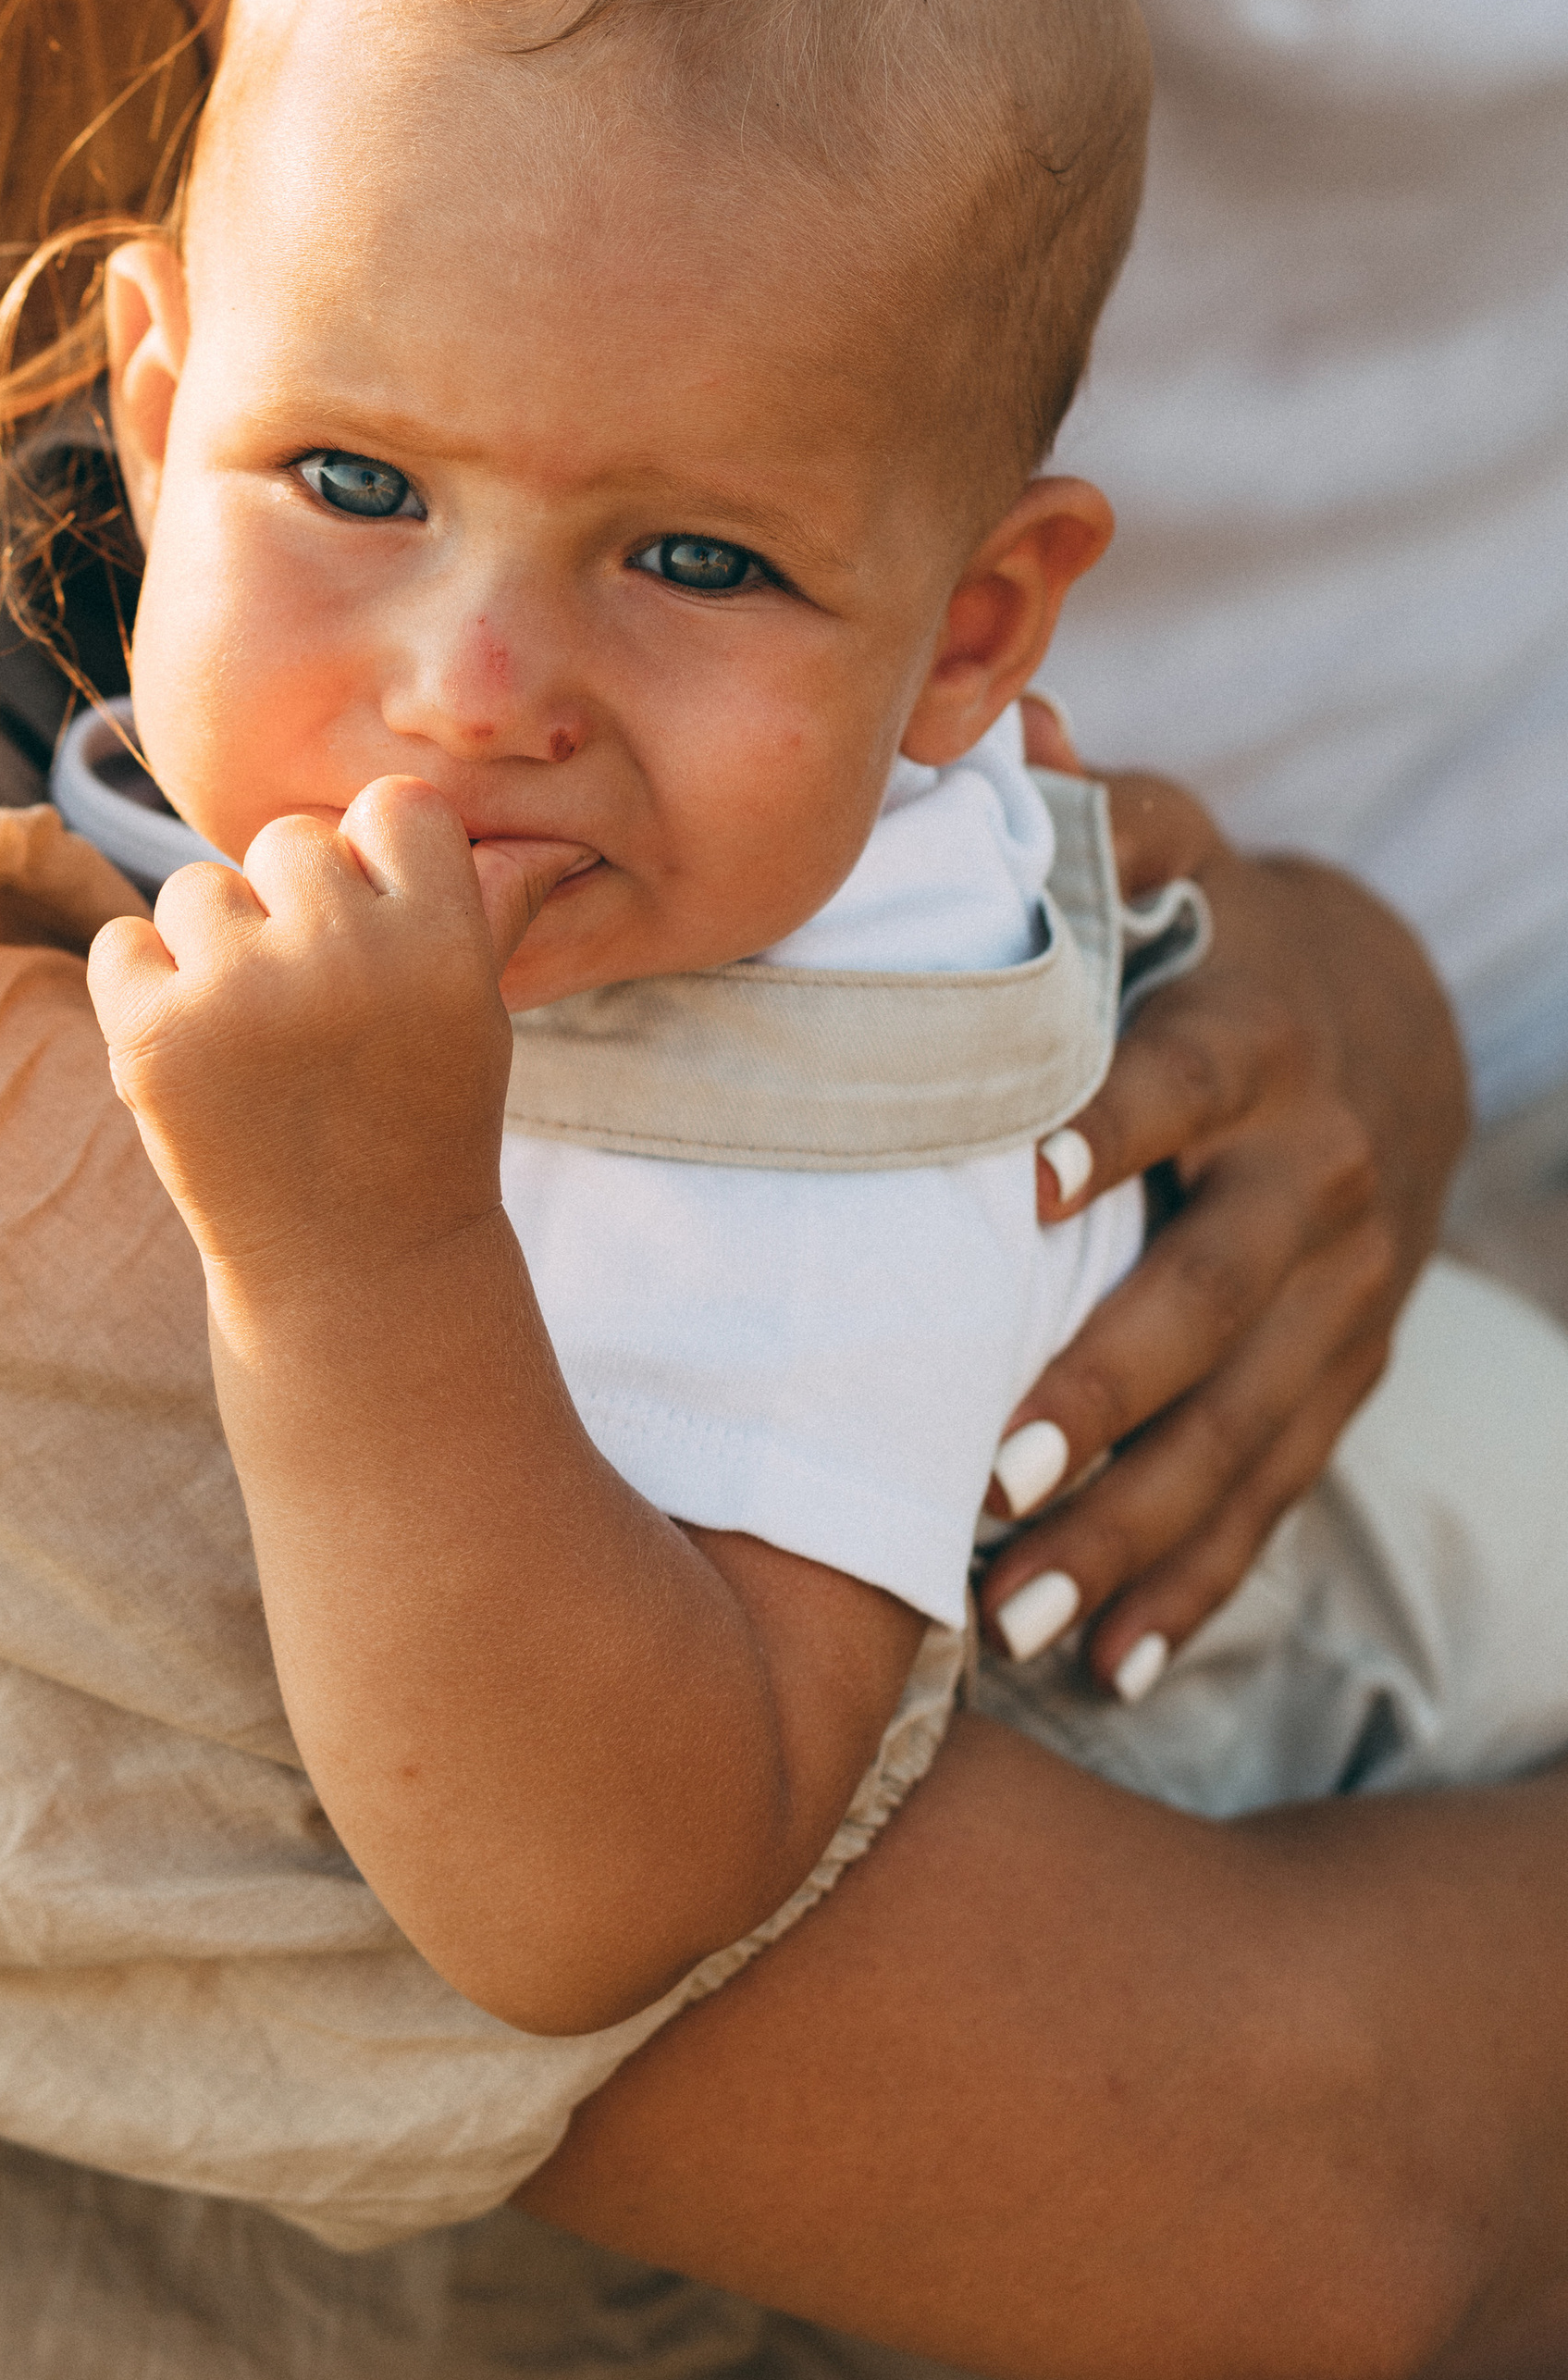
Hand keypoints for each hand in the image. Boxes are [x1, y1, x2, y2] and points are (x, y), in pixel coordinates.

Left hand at [85, 779, 573, 1298]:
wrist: (353, 1272)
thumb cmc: (422, 1127)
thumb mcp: (472, 1017)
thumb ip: (485, 910)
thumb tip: (547, 836)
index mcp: (441, 942)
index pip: (397, 807)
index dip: (379, 863)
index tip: (379, 937)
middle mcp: (345, 956)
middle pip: (287, 842)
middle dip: (291, 909)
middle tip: (316, 1012)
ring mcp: (240, 996)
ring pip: (197, 888)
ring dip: (213, 949)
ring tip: (256, 1042)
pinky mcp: (150, 1038)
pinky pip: (121, 942)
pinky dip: (143, 987)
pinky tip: (195, 1053)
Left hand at [981, 712, 1468, 1694]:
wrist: (1384, 1015)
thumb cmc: (1206, 925)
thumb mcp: (1163, 845)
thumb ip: (1081, 807)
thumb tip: (1006, 718)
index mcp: (1252, 1036)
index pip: (1182, 1085)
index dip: (1111, 1128)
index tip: (1023, 1187)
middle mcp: (1313, 1175)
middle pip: (1214, 1294)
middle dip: (1108, 1391)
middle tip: (995, 1475)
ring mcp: (1340, 1294)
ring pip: (1243, 1426)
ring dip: (1136, 1528)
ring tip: (1020, 1618)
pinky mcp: (1340, 1375)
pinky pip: (1274, 1492)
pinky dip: (1200, 1580)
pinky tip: (1112, 1662)